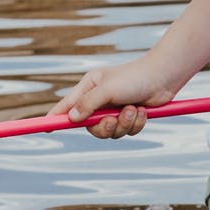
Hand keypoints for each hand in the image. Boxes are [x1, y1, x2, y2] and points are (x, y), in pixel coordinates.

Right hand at [50, 60, 176, 138]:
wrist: (163, 77)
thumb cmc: (134, 78)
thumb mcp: (108, 89)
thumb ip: (88, 104)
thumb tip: (72, 119)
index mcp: (89, 87)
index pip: (67, 105)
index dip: (56, 116)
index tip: (46, 127)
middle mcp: (100, 100)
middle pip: (90, 126)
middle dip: (104, 127)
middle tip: (113, 120)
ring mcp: (115, 109)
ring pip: (110, 132)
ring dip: (124, 124)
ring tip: (133, 110)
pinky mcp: (130, 117)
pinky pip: (127, 132)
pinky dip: (135, 124)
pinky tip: (142, 111)